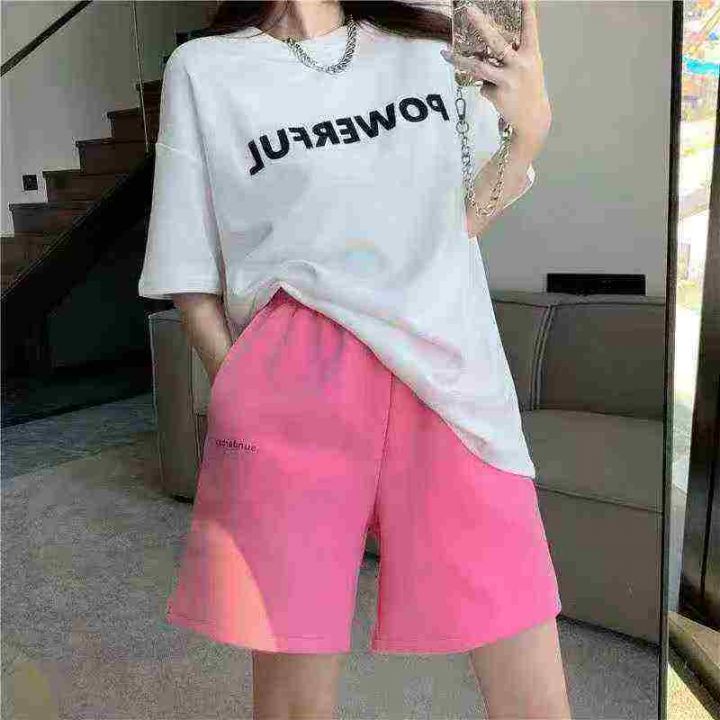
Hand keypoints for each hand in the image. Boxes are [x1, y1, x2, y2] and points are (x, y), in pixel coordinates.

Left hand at [442, 0, 551, 151]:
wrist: (532, 120)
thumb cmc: (528, 88)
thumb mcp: (528, 67)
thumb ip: (512, 54)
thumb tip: (484, 47)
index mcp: (532, 54)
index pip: (530, 27)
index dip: (527, 10)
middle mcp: (520, 65)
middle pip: (497, 43)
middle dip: (482, 25)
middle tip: (468, 9)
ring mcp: (507, 80)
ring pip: (479, 66)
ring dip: (460, 60)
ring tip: (445, 53)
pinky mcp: (496, 94)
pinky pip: (482, 84)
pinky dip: (484, 85)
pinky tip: (495, 92)